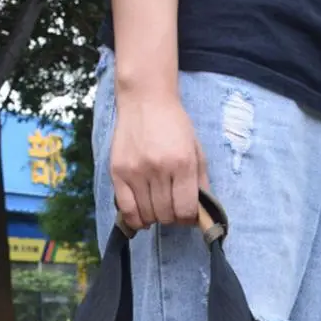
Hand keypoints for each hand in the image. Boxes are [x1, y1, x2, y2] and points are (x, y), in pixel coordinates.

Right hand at [111, 88, 209, 231]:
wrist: (145, 100)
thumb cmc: (174, 125)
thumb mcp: (195, 150)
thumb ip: (201, 182)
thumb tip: (202, 214)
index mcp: (182, 163)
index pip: (186, 209)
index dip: (188, 218)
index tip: (187, 214)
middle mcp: (159, 169)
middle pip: (166, 215)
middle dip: (172, 217)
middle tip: (172, 208)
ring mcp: (136, 171)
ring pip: (147, 215)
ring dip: (155, 217)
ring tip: (157, 207)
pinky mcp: (118, 172)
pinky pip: (126, 210)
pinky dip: (136, 219)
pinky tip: (142, 215)